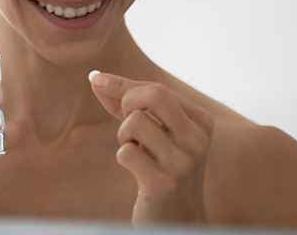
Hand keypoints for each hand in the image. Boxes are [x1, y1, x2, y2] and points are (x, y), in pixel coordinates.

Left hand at [89, 71, 214, 225]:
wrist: (177, 219)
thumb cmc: (160, 166)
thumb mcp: (151, 130)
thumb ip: (125, 102)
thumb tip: (95, 77)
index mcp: (200, 122)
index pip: (157, 88)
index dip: (123, 86)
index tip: (97, 81)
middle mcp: (197, 140)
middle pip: (154, 95)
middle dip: (128, 102)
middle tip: (128, 123)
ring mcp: (183, 162)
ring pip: (136, 122)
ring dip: (124, 136)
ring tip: (137, 150)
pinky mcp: (164, 183)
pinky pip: (126, 152)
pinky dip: (123, 157)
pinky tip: (137, 170)